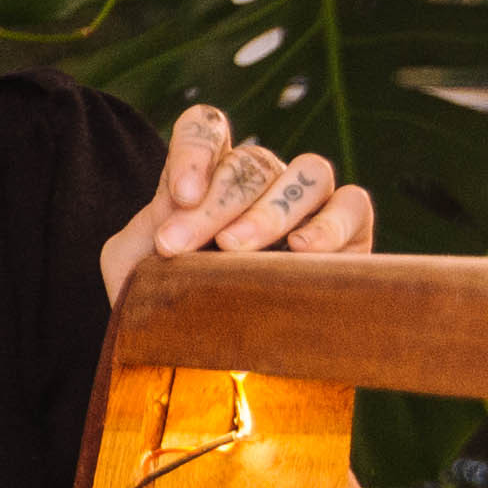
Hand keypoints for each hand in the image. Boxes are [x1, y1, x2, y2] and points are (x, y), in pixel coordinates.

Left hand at [97, 100, 375, 305]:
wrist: (214, 358)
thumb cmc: (171, 306)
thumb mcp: (134, 269)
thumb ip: (142, 234)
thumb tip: (173, 221)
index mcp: (209, 174)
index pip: (207, 129)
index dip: (195, 149)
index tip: (180, 196)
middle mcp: (262, 179)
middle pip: (249, 163)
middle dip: (212, 206)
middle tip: (181, 248)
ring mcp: (309, 200)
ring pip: (308, 172)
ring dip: (269, 210)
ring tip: (236, 249)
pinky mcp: (350, 231)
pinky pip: (353, 205)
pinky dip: (330, 223)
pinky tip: (301, 251)